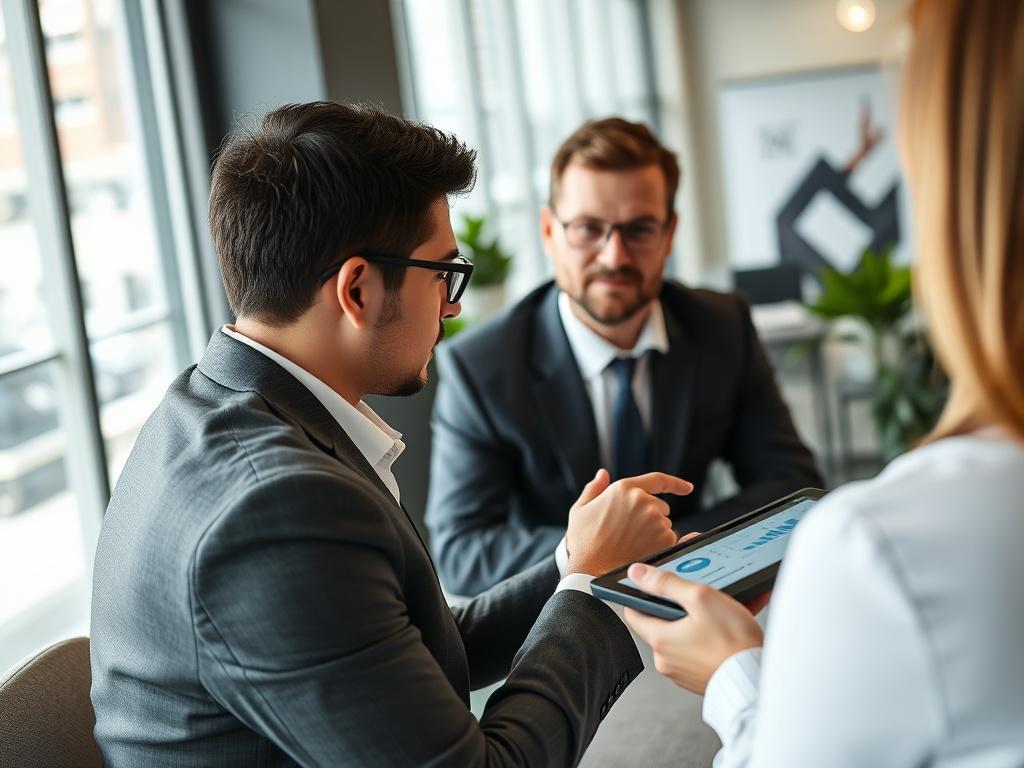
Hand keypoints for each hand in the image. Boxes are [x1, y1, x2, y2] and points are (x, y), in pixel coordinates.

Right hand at [565, 469, 691, 576]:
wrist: (590, 569)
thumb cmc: (583, 541)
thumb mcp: (581, 509)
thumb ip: (595, 488)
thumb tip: (603, 474)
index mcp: (625, 488)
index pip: (658, 479)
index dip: (675, 483)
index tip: (688, 488)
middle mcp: (643, 500)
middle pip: (661, 506)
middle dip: (651, 516)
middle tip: (630, 532)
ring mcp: (656, 519)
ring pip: (665, 524)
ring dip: (655, 532)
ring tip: (632, 543)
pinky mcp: (664, 538)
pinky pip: (670, 539)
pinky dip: (660, 545)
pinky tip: (642, 551)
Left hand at [622, 563, 763, 694]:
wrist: (759, 679)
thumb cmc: (732, 642)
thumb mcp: (700, 598)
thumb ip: (666, 583)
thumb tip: (637, 573)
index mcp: (659, 639)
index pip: (633, 612)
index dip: (640, 595)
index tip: (652, 585)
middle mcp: (666, 660)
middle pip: (661, 624)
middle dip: (677, 607)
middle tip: (696, 596)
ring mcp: (683, 672)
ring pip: (682, 637)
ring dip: (697, 622)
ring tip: (720, 610)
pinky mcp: (701, 678)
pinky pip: (699, 651)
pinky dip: (710, 638)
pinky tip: (729, 627)